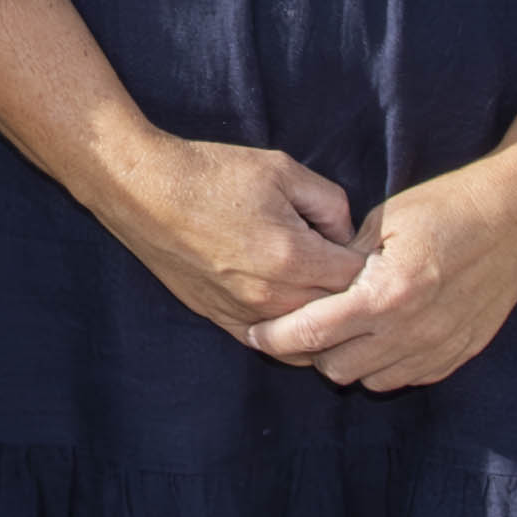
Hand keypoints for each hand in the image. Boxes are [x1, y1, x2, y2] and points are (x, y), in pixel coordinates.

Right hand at [95, 134, 372, 340]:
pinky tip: (298, 317)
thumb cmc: (212, 174)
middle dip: (352, 296)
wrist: (145, 190)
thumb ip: (330, 202)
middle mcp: (272, 296)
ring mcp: (245, 314)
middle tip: (352, 274)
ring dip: (324, 322)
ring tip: (330, 299)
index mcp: (293, 257)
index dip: (371, 264)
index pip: (359, 279)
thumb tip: (346, 235)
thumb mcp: (283, 169)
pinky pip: (271, 347)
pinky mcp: (222, 320)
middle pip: (337, 314)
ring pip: (307, 340)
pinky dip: (292, 338)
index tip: (368, 251)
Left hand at [249, 160, 516, 390]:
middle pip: (336, 368)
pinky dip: (386, 362)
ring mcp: (440, 348)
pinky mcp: (461, 353)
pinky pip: (407, 376)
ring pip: (371, 380)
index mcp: (387, 293)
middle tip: (305, 323)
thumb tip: (309, 284)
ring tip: (347, 327)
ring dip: (350, 359)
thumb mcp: (383, 221)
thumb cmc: (447, 206)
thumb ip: (342, 259)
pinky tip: (384, 332)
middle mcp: (414, 331)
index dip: (275, 336)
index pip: (312, 332)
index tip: (256, 332)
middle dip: (312, 349)